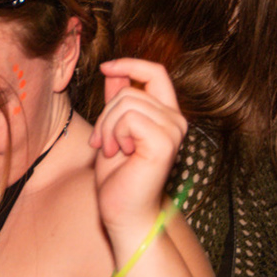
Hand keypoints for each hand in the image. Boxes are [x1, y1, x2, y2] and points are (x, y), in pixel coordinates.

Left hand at [89, 59, 188, 243]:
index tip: (106, 67)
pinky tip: (119, 154)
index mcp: (166, 115)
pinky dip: (114, 134)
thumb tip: (113, 71)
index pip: (156, 72)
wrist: (123, 212)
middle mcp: (175, 120)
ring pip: (126, 102)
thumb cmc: (118, 177)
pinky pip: (128, 118)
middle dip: (106, 114)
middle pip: (131, 90)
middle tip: (101, 142)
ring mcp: (172, 131)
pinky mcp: (164, 142)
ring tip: (110, 150)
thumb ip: (118, 101)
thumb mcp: (113, 129)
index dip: (130, 64)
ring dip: (107, 127)